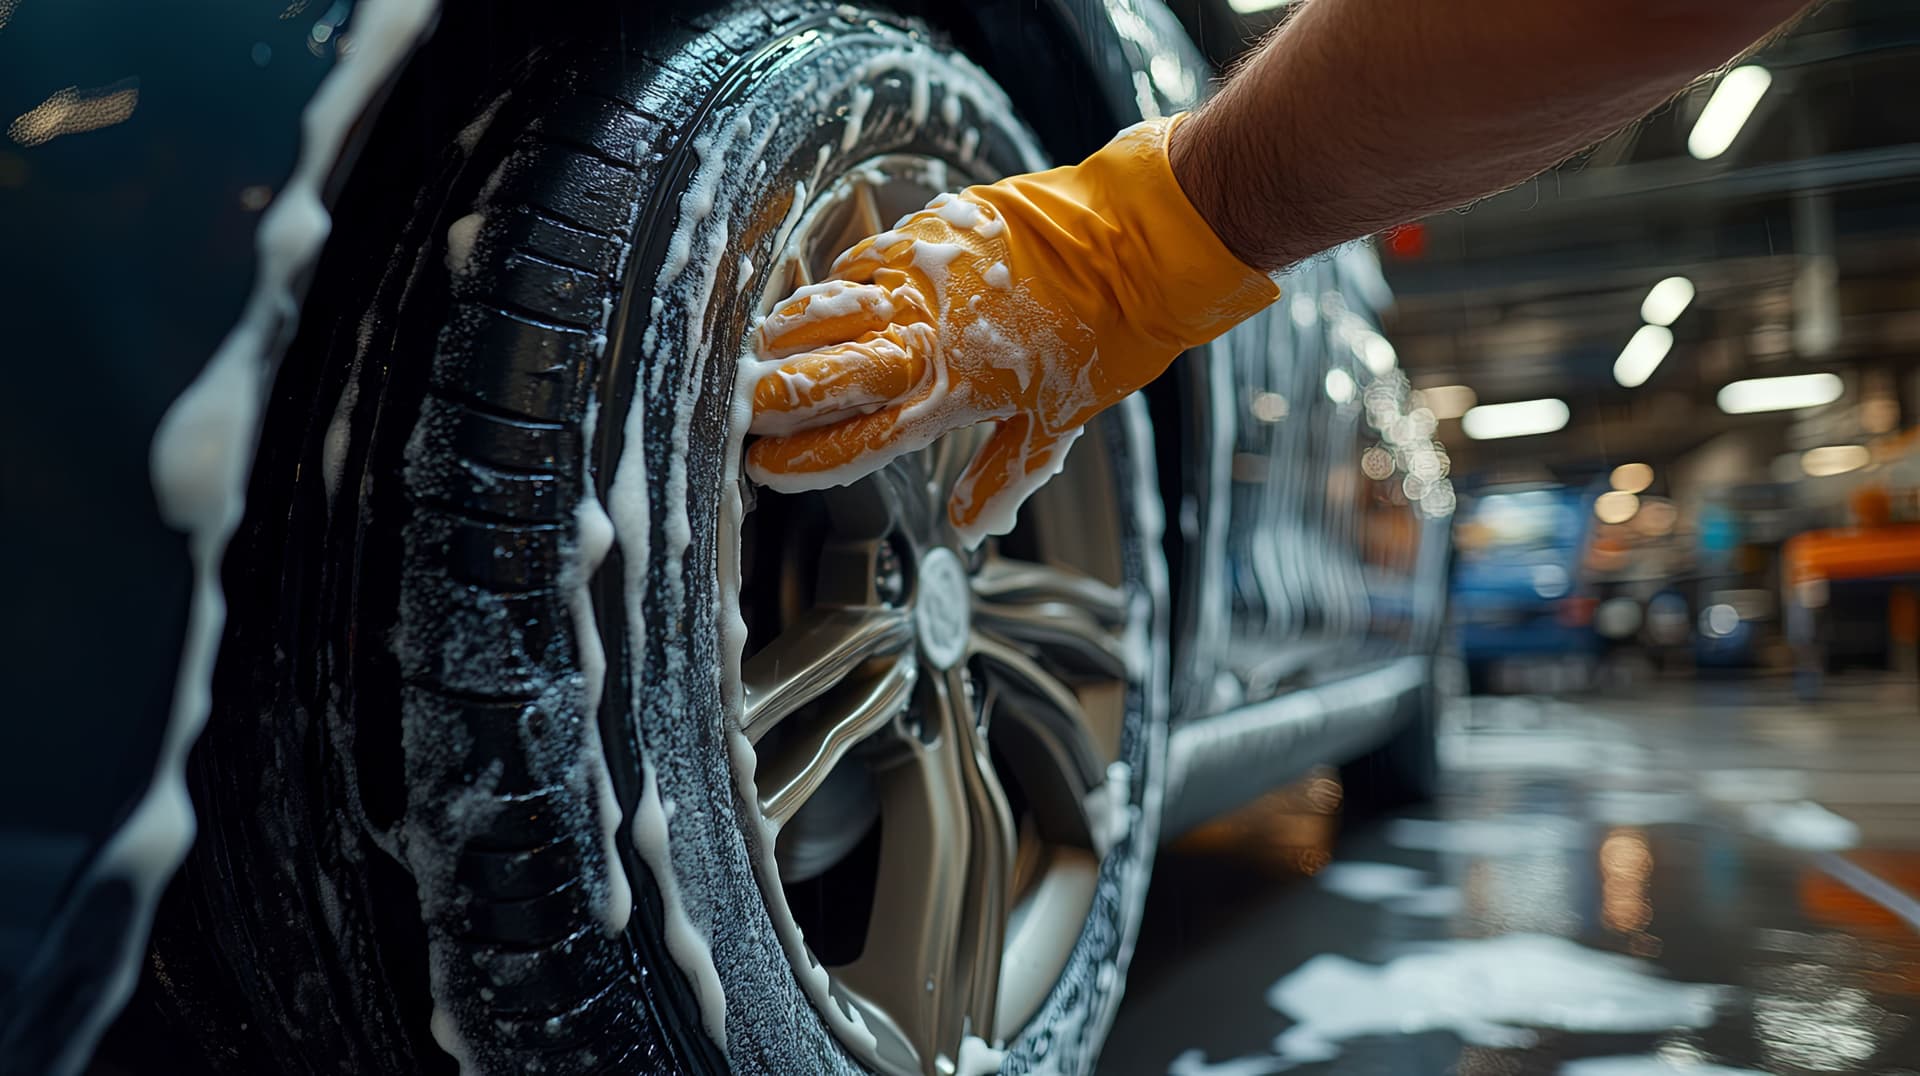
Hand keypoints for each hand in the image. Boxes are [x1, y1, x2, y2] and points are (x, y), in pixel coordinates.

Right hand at [745, 117, 1277, 546]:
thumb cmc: (1106, 335)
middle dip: (773, 399)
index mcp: (954, 393)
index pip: (858, 439)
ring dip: (788, 336)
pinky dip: (838, 285)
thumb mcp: (1057, 423)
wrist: (1134, 244)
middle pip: (827, 376)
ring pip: (833, 312)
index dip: (805, 458)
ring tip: (753, 353)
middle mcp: (928, 338)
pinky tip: (822, 298)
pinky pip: (865, 262)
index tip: (767, 468)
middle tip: (736, 413)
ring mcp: (923, 280)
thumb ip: (1003, 476)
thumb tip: (970, 529)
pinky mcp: (930, 233)